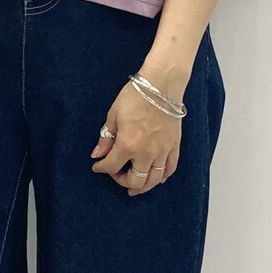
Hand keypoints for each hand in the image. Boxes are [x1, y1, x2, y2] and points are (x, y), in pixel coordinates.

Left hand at [90, 79, 182, 193]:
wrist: (162, 84)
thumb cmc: (135, 96)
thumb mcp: (113, 115)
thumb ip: (106, 138)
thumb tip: (97, 155)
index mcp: (128, 145)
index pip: (111, 166)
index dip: (101, 168)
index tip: (97, 166)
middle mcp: (146, 153)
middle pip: (135, 180)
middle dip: (122, 181)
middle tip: (117, 176)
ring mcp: (163, 151)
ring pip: (154, 179)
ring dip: (143, 186)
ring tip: (135, 188)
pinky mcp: (174, 146)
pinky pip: (170, 168)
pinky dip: (163, 176)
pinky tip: (157, 179)